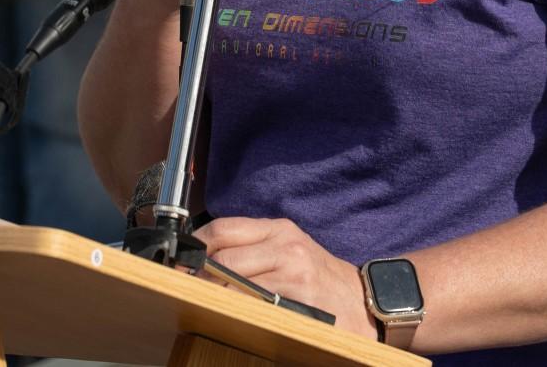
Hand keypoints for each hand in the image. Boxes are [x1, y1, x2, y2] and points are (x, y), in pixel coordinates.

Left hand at [194, 217, 378, 339]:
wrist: (366, 302)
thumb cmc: (322, 278)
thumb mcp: (290, 250)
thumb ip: (253, 248)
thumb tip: (205, 258)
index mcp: (279, 229)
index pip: (223, 228)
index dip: (196, 246)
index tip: (181, 263)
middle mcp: (286, 245)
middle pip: (223, 256)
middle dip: (199, 276)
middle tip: (185, 289)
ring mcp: (294, 272)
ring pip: (235, 282)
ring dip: (215, 296)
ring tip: (205, 304)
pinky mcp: (300, 299)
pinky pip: (256, 305)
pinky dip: (239, 311)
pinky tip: (233, 317)